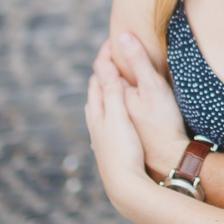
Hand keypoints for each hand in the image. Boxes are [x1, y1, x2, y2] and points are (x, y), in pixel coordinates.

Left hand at [101, 34, 189, 180]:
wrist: (126, 185)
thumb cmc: (126, 147)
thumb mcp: (121, 111)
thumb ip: (113, 86)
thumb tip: (108, 60)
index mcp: (98, 107)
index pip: (98, 72)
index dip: (106, 54)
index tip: (117, 39)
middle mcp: (97, 118)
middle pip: (99, 86)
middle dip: (107, 68)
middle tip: (121, 51)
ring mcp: (104, 132)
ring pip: (104, 101)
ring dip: (112, 86)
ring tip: (122, 75)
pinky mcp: (113, 142)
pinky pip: (112, 114)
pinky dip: (116, 101)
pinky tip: (124, 109)